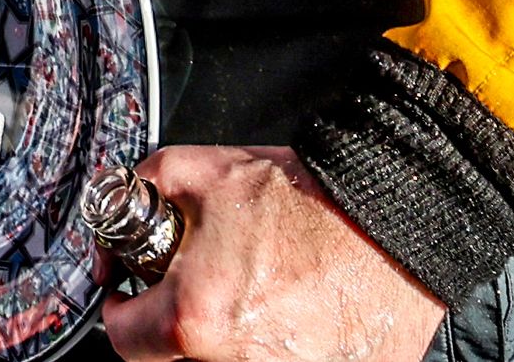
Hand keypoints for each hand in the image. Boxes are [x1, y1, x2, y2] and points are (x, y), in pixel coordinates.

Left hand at [99, 145, 444, 361]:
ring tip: (260, 292)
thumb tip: (118, 221)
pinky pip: (281, 361)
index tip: (134, 298)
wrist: (394, 216)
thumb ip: (146, 190)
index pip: (125, 340)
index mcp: (196, 318)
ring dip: (231, 332)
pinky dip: (281, 342)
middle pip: (178, 355)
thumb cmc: (312, 199)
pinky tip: (296, 310)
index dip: (124, 310)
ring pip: (227, 360)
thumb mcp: (207, 170)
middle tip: (207, 284)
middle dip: (182, 318)